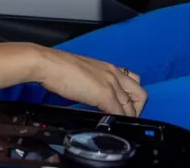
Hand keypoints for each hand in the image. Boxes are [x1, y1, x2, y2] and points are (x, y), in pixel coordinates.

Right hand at [33, 47, 147, 116]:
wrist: (49, 64)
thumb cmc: (59, 67)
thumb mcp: (84, 73)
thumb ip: (95, 82)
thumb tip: (95, 95)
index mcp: (109, 67)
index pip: (134, 83)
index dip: (132, 100)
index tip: (125, 110)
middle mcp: (114, 73)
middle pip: (141, 94)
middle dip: (136, 110)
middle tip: (124, 119)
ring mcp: (111, 84)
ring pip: (132, 106)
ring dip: (128, 118)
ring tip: (117, 124)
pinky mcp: (104, 94)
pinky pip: (119, 113)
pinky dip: (117, 122)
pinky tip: (109, 125)